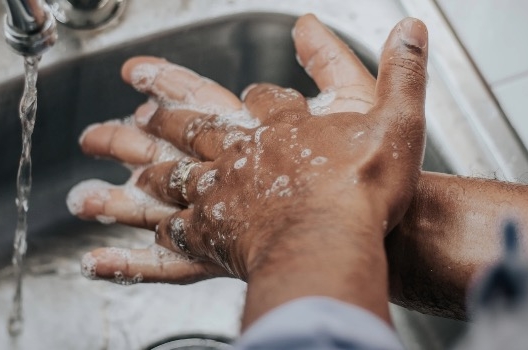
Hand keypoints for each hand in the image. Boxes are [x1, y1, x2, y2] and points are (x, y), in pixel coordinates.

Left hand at [70, 15, 428, 286]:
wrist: (331, 241)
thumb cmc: (363, 188)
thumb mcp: (398, 119)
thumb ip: (402, 71)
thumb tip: (411, 27)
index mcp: (284, 125)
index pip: (263, 98)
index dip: (258, 95)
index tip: (249, 93)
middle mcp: (245, 152)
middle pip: (196, 125)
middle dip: (166, 112)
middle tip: (135, 102)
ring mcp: (224, 191)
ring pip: (173, 169)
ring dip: (145, 158)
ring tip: (116, 151)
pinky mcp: (215, 234)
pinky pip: (177, 228)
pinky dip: (161, 225)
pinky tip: (150, 228)